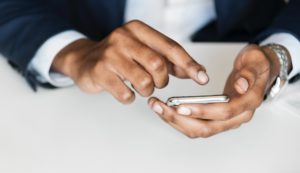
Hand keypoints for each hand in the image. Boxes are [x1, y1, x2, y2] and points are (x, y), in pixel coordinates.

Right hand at [52, 20, 207, 103]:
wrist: (84, 60)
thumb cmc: (120, 56)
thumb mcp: (144, 51)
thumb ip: (169, 60)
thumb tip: (196, 71)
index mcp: (138, 29)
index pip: (170, 47)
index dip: (189, 64)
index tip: (202, 78)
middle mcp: (123, 38)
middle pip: (158, 65)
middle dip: (161, 81)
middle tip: (155, 83)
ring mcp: (109, 55)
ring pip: (144, 82)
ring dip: (146, 90)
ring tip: (139, 86)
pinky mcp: (99, 72)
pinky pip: (126, 94)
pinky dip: (130, 98)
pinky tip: (124, 91)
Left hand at [149, 44, 290, 137]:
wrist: (259, 70)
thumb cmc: (256, 64)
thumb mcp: (255, 60)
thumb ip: (248, 73)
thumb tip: (241, 86)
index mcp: (248, 103)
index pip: (223, 113)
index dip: (202, 111)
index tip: (180, 106)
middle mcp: (238, 116)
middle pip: (207, 127)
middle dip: (180, 119)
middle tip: (159, 106)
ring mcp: (227, 120)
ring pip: (199, 130)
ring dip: (176, 121)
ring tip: (157, 107)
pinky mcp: (217, 119)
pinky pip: (197, 125)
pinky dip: (180, 120)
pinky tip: (166, 110)